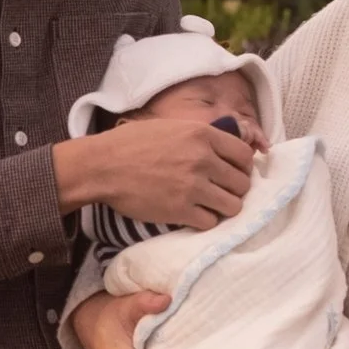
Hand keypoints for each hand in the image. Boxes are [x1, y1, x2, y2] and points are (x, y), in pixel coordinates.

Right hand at [54, 114, 255, 229]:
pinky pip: (211, 222)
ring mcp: (193, 186)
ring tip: (210, 206)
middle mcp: (203, 159)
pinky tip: (193, 215)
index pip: (245, 155)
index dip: (242, 167)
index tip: (233, 173)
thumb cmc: (131, 143)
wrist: (103, 166)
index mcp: (203, 134)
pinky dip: (205, 221)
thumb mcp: (171, 127)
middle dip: (234, 190)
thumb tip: (223, 149)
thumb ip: (199, 137)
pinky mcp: (181, 210)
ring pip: (232, 206)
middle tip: (221, 192)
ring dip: (224, 208)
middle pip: (242, 183)